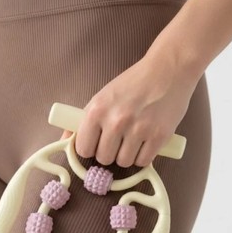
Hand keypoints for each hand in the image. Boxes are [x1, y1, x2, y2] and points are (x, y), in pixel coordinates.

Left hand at [59, 56, 198, 167]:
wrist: (167, 70)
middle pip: (104, 158)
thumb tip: (64, 142)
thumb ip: (83, 120)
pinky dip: (143, 156)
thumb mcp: (102, 97)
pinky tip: (145, 142)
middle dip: (110, 153)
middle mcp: (116, 121)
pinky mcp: (159, 136)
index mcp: (97, 110)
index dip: (90, 149)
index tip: (97, 145)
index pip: (83, 149)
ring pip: (124, 162)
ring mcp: (139, 129)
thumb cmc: (133, 83)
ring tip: (132, 140)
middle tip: (117, 141)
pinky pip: (144, 161)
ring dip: (127, 156)